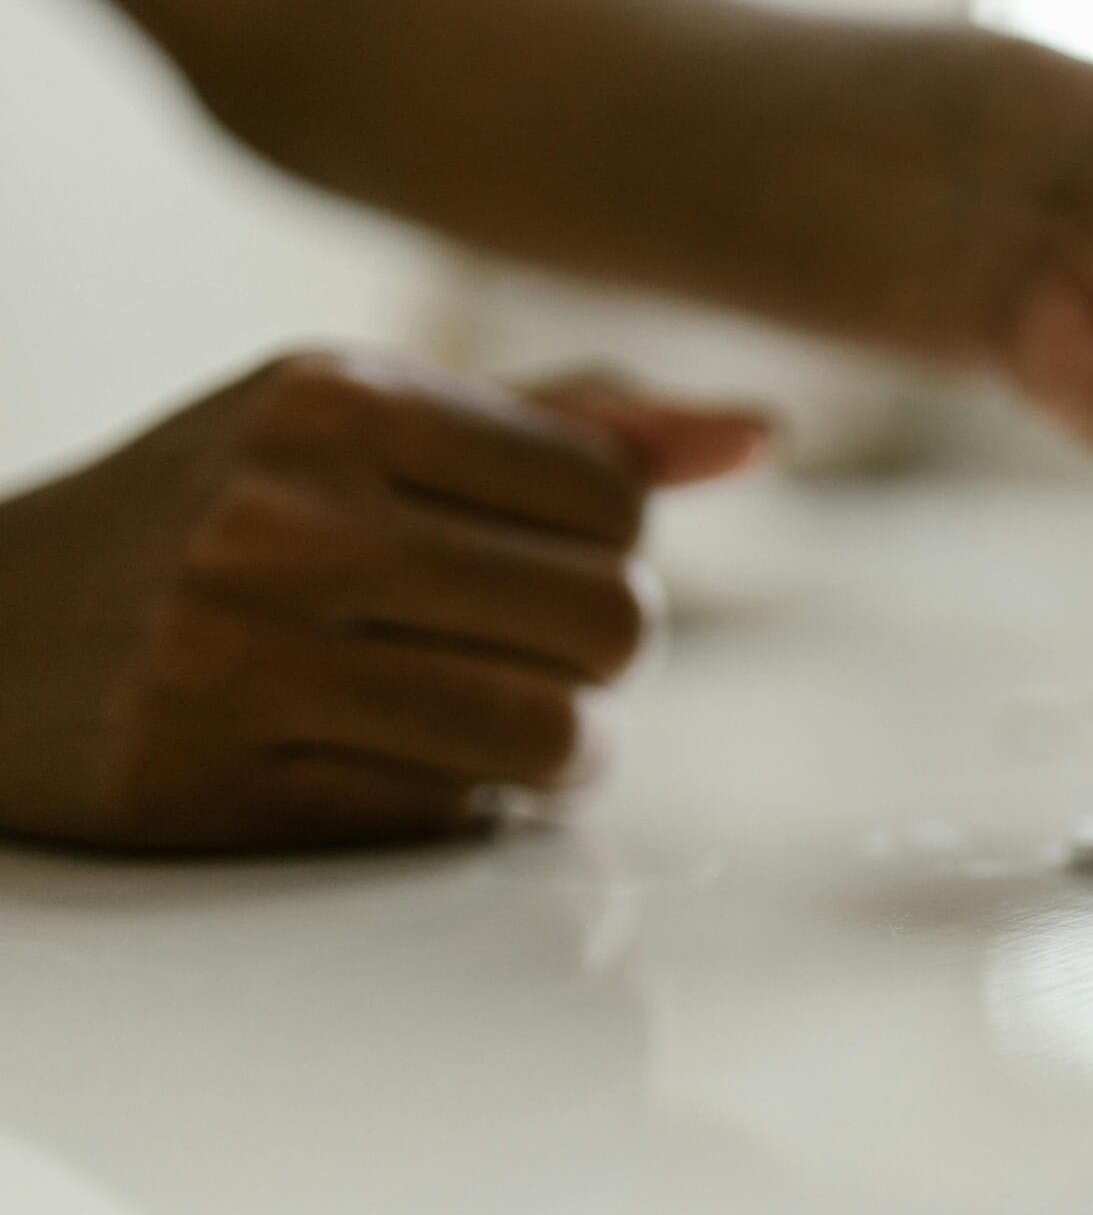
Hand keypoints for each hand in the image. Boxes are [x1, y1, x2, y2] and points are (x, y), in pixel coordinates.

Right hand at [0, 351, 766, 852]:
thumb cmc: (219, 509)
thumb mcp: (368, 424)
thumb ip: (568, 429)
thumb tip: (762, 435)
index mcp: (335, 399)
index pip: (613, 499)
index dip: (614, 549)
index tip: (550, 563)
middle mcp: (282, 517)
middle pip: (610, 619)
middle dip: (603, 654)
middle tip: (541, 655)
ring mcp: (235, 657)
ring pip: (552, 732)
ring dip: (567, 749)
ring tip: (519, 726)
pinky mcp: (209, 787)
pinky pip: (447, 815)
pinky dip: (466, 802)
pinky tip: (410, 762)